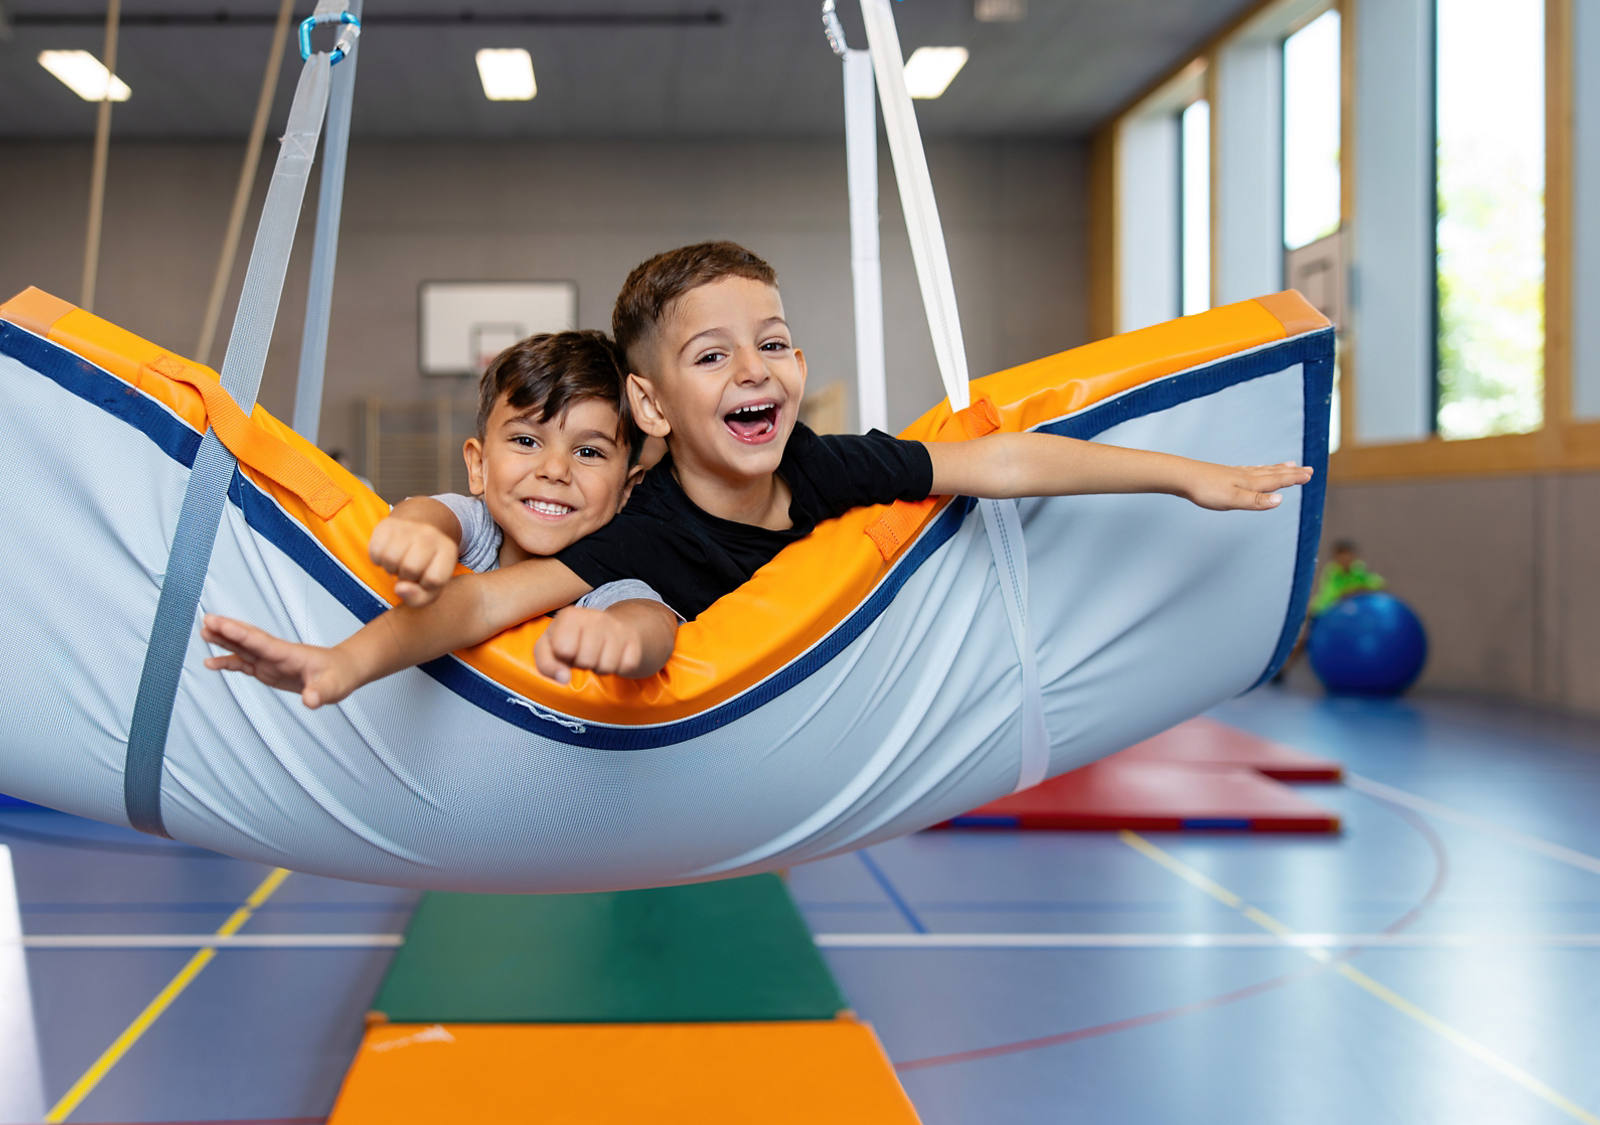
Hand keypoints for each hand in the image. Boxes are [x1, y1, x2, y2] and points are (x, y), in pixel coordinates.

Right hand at [201, 614, 354, 708]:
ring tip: (203, 632)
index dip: (239, 632)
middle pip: (248, 639)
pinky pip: (244, 664)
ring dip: (224, 640)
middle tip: (206, 620)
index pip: (260, 641)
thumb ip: (320, 693)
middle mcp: (276, 654)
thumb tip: (310, 702)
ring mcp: (270, 661)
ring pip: (243, 648)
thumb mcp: (333, 687)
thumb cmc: (339, 676)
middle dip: (227, 630)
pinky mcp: (267, 669)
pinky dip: (227, 662)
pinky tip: (211, 663)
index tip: (220, 622)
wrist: (342, 671)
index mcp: (288, 653)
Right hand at [369, 515, 458, 606]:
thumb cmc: (425, 565)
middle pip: (410, 568)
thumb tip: (400, 588)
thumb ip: (419, 598)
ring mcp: (409, 527)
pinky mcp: (387, 525)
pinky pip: (375, 552)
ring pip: (390, 559)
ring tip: (399, 562)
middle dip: (406, 576)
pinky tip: (388, 553)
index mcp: (448, 550)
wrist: (416, 530)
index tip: (424, 578)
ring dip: (391, 568)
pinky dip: (378, 559)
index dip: (424, 585)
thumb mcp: (431, 587)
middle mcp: (430, 535)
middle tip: (408, 570)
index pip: (434, 579)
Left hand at [534, 607, 647, 684]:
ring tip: (597, 655)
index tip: (567, 650)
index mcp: (570, 615)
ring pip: (606, 667)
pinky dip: (618, 668)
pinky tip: (613, 655)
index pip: (563, 650)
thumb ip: (546, 664)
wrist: (610, 627)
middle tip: (584, 654)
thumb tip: (564, 678)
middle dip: (582, 664)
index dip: (563, 657)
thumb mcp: (549, 648)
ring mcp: (617, 628)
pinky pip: (625, 667)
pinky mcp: (634, 641)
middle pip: (585, 661)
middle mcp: (595, 617)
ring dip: (600, 668)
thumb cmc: (572, 640)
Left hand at [1182, 461, 1313, 511]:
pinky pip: (1249, 471)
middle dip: (1291, 473)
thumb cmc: (1206, 490)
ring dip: (1278, 470)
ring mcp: (1236, 474)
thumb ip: (1256, 501)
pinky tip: (1256, 470)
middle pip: (1273, 474)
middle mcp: (1246, 476)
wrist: (1183, 477)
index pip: (1277, 480)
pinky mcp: (1226, 475)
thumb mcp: (1233, 500)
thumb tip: (1280, 500)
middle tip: (1308, 469)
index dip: (1294, 479)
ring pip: (1262, 471)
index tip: (1310, 474)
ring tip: (1289, 466)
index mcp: (1251, 483)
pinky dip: (1259, 470)